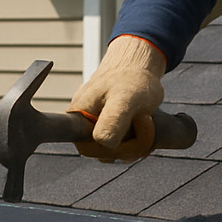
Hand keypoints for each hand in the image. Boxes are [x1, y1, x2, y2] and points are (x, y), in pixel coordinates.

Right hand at [69, 35, 166, 162]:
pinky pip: (125, 147)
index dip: (109, 147)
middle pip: (105, 154)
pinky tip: (143, 125)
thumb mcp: (124, 98)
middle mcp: (84, 125)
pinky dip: (138, 139)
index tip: (126, 130)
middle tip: (142, 119)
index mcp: (78, 117)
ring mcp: (98, 129)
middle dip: (130, 142)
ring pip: (117, 152)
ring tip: (142, 118)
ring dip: (137, 140)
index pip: (87, 148)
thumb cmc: (131, 79)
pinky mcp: (112, 132)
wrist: (139, 67)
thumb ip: (112, 120)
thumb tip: (103, 143)